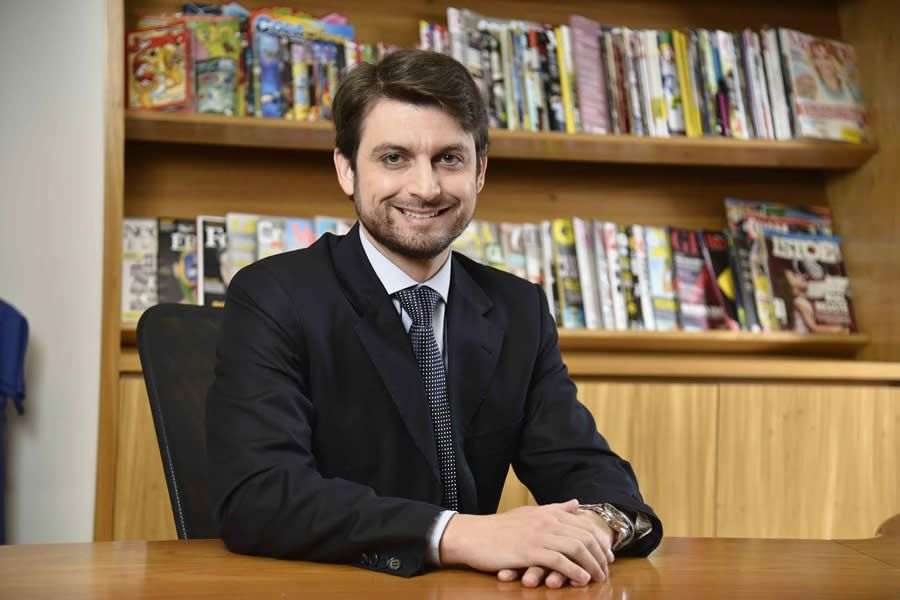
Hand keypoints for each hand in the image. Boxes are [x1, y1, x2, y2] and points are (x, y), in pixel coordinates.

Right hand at [439, 499, 614, 586]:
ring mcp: (538, 535)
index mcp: (548, 512)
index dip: (599, 541)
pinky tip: (581, 579)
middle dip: (599, 555)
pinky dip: (573, 570)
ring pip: (575, 548)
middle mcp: (546, 521)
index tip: (607, 555)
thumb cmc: (499, 528)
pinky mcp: (528, 551)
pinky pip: (558, 560)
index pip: (583, 525)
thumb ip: (554, 509)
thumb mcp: (529, 513)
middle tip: (606, 570)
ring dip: (591, 564)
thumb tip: (576, 503)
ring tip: (598, 577)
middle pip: (583, 536)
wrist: (472, 535)